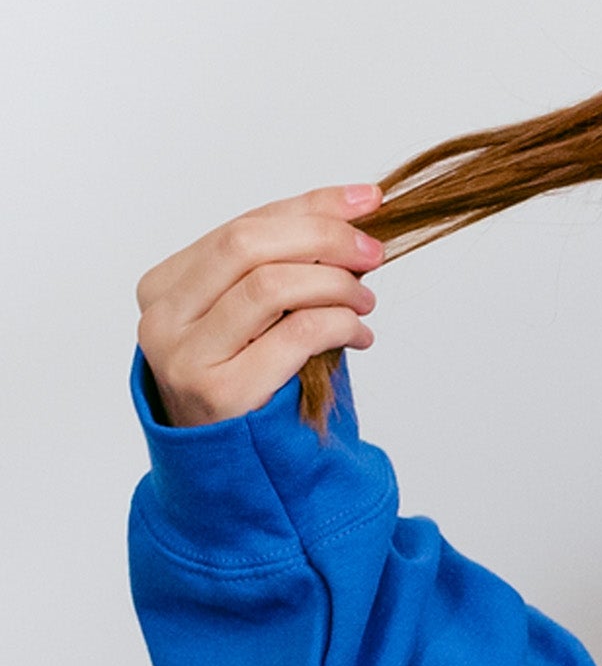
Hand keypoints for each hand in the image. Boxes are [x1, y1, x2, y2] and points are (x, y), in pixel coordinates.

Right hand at [136, 184, 385, 428]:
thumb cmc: (254, 381)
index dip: (311, 207)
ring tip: (366, 300)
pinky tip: (359, 335)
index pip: (243, 225)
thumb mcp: (263, 317)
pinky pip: (294, 335)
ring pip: (269, 285)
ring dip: (335, 284)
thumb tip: (354, 214)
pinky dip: (340, 324)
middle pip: (248, 244)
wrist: (235, 465)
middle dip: (323, 237)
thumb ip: (288, 267)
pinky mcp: (220, 392)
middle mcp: (163, 317)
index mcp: (165, 285)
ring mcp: (185, 355)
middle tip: (373, 252)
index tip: (367, 201)